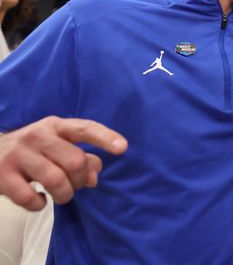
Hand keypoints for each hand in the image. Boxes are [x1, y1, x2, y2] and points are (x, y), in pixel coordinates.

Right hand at [0, 117, 127, 210]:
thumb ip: (80, 156)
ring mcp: (18, 155)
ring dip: (65, 195)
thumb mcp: (56, 144)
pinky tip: (40, 200)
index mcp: (55, 125)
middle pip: (75, 160)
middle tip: (76, 185)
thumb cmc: (33, 150)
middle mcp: (37, 136)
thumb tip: (94, 176)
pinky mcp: (3, 176)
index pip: (85, 128)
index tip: (123, 148)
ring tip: (62, 195)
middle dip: (81, 179)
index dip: (105, 138)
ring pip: (56, 180)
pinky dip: (40, 205)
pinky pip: (30, 198)